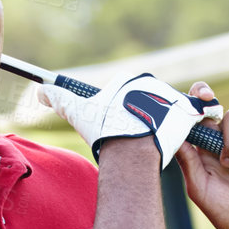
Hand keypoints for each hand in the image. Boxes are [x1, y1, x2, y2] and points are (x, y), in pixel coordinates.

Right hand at [38, 74, 208, 167]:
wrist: (133, 147)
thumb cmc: (106, 129)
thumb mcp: (78, 112)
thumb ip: (59, 99)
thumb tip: (39, 92)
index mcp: (130, 80)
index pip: (127, 95)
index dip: (121, 113)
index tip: (118, 127)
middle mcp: (153, 84)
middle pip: (147, 103)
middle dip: (141, 119)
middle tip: (134, 138)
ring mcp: (172, 98)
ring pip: (166, 112)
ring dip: (162, 124)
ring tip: (152, 143)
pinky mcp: (188, 113)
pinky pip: (189, 117)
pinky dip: (186, 125)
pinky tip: (176, 138)